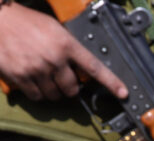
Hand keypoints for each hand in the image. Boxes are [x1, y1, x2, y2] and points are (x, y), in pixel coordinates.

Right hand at [0, 3, 127, 100]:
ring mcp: (37, 69)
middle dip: (70, 88)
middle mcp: (54, 58)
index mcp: (67, 44)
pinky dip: (38, 93)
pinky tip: (35, 82)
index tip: (123, 93)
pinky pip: (37, 96)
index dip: (111, 83)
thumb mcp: (55, 29)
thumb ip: (69, 48)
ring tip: (47, 79)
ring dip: (54, 92)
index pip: (94, 68)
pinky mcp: (21, 76)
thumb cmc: (27, 22)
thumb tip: (81, 69)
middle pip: (72, 89)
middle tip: (63, 80)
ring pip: (55, 95)